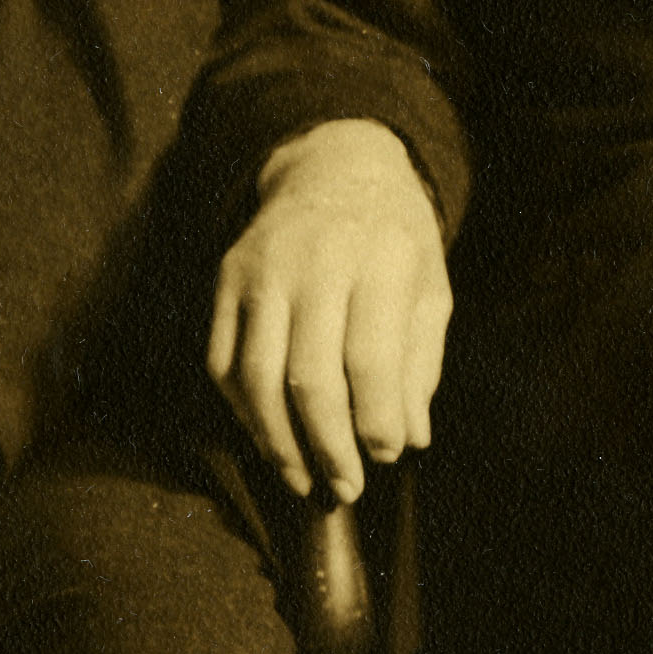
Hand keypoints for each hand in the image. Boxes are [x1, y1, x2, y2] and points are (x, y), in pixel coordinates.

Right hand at [206, 121, 451, 500]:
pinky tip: (269, 438)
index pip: (371, 356)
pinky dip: (242, 411)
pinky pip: (223, 361)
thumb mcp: (429, 288)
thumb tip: (410, 438)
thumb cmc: (393, 240)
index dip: (375, 419)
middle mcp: (317, 259)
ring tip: (304, 480)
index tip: (385, 456)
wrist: (334, 166)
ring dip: (278, 440)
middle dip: (327, 444)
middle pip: (310, 374)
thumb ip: (420, 364)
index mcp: (381, 257)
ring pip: (256, 374)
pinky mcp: (226, 279)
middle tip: (346, 487)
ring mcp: (263, 268)